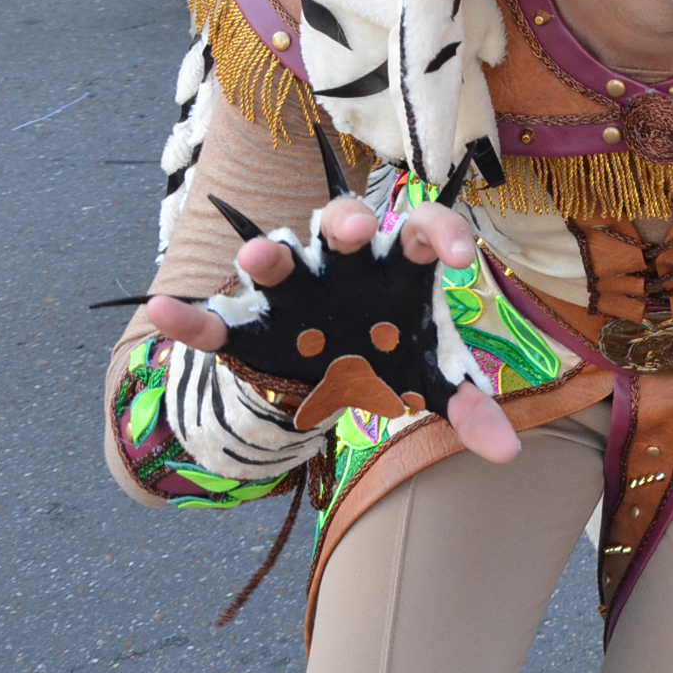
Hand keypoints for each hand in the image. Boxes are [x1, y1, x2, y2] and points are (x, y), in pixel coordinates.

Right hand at [145, 196, 520, 463]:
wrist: (331, 378)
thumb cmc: (389, 356)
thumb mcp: (428, 378)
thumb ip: (470, 407)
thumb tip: (510, 451)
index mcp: (397, 265)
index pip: (424, 229)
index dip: (443, 234)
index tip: (463, 261)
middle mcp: (344, 263)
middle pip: (344, 222)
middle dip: (347, 221)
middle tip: (356, 231)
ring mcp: (294, 288)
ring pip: (279, 256)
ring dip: (268, 254)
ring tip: (258, 258)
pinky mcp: (248, 324)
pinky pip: (213, 315)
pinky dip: (187, 316)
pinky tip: (162, 313)